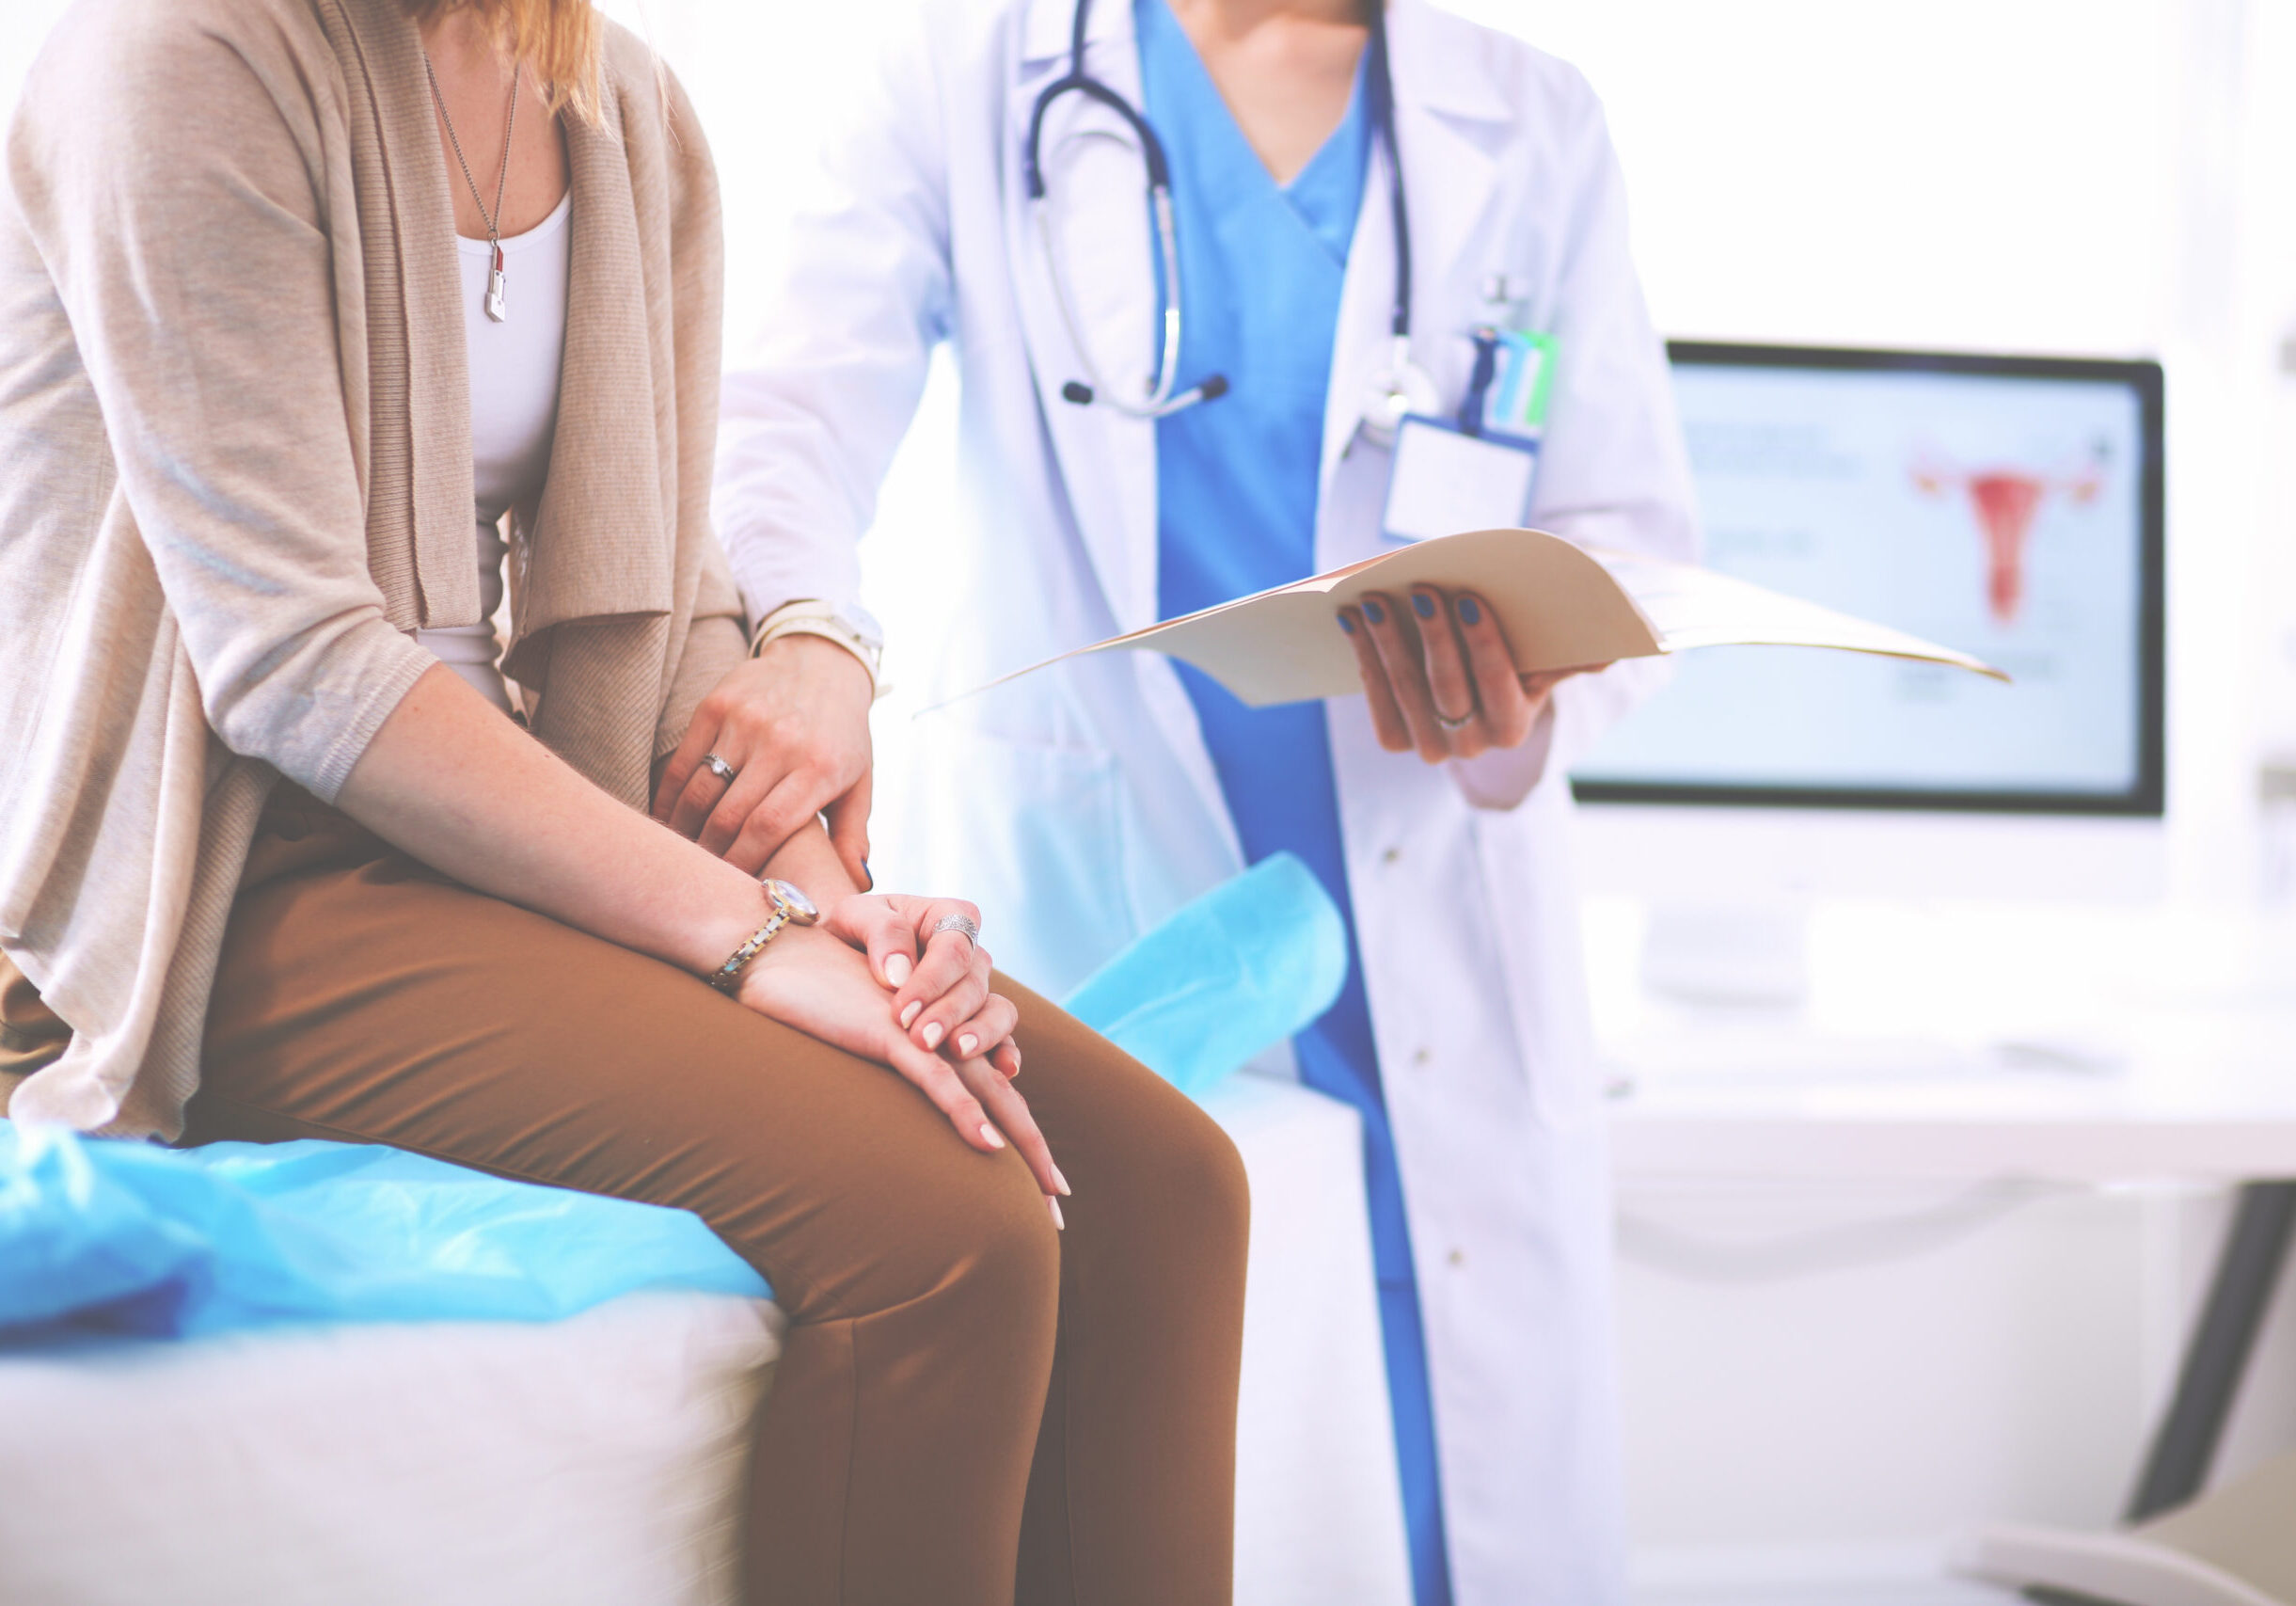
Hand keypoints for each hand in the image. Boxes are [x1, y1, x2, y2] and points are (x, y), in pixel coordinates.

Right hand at [653, 636, 875, 884]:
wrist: (821, 662)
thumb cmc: (841, 733)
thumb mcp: (859, 780)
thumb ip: (854, 834)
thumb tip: (855, 887)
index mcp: (819, 767)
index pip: (770, 826)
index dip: (745, 861)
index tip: (736, 886)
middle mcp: (780, 742)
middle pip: (730, 815)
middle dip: (713, 854)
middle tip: (706, 876)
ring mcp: (745, 721)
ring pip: (700, 791)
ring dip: (687, 830)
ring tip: (686, 853)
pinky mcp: (715, 705)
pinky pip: (682, 762)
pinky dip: (669, 797)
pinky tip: (668, 819)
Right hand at [738, 923, 1067, 1217]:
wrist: (777, 954)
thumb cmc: (814, 999)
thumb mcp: (861, 1043)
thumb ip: (890, 1072)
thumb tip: (889, 1129)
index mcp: (942, 1040)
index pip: (994, 1094)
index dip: (1020, 1140)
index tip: (1039, 1191)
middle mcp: (945, 1036)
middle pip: (1006, 1100)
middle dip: (1035, 1158)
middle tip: (1060, 1209)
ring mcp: (925, 1035)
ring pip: (988, 1094)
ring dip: (1022, 1144)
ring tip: (1048, 1193)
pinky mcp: (895, 1034)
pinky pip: (938, 1079)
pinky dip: (965, 1113)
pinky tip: (989, 1145)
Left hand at [821, 893, 1021, 1078]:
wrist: (844, 953)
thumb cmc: (852, 930)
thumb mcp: (854, 915)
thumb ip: (881, 933)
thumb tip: (899, 974)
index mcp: (949, 916)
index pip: (954, 948)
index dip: (932, 981)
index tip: (901, 1012)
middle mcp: (972, 952)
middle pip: (974, 984)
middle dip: (948, 1014)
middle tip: (921, 1040)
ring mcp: (977, 989)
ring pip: (998, 1010)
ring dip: (982, 1034)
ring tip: (957, 1052)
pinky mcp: (976, 1021)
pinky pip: (1002, 1037)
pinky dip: (1006, 1053)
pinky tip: (1003, 1071)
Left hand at [1338, 588, 1604, 762]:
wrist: (1476, 689)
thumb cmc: (1518, 658)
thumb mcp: (1548, 656)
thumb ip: (1574, 655)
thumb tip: (1609, 654)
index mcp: (1515, 728)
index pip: (1498, 682)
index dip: (1482, 640)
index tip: (1469, 596)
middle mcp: (1473, 747)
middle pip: (1448, 686)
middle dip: (1432, 633)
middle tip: (1419, 588)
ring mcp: (1431, 747)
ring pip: (1407, 690)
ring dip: (1387, 642)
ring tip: (1374, 600)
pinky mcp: (1397, 740)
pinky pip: (1376, 700)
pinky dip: (1364, 657)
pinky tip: (1353, 622)